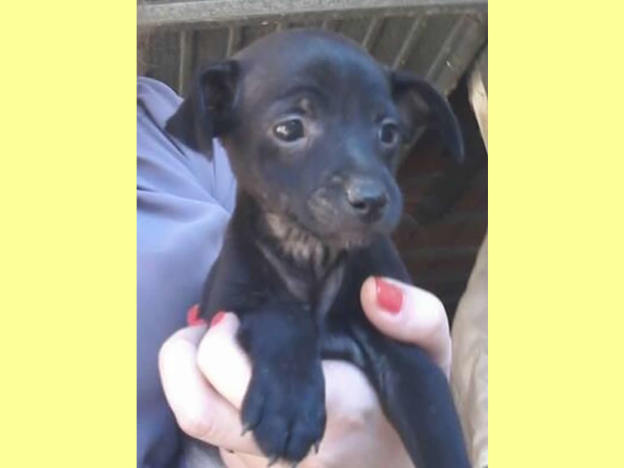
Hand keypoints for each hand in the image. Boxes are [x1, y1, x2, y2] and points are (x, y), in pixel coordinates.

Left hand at [159, 276, 450, 467]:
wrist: (391, 464)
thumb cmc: (404, 406)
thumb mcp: (432, 356)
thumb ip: (418, 317)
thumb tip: (376, 293)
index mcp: (334, 410)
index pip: (242, 385)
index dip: (220, 343)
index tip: (234, 317)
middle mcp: (289, 451)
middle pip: (196, 410)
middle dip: (182, 356)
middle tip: (209, 326)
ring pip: (196, 421)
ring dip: (193, 376)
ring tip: (222, 347)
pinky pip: (208, 435)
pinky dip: (210, 396)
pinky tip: (240, 379)